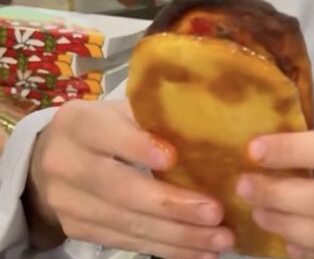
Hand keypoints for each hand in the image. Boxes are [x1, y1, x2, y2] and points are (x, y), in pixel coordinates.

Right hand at [25, 99, 234, 258]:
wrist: (52, 157)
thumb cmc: (106, 127)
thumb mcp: (122, 111)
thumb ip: (154, 118)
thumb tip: (210, 129)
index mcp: (79, 124)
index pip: (108, 135)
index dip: (138, 146)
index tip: (173, 158)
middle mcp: (66, 164)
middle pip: (120, 189)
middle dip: (172, 204)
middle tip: (215, 213)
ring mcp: (69, 203)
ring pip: (128, 223)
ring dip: (178, 235)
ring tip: (219, 239)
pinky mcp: (79, 230)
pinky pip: (127, 242)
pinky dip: (167, 249)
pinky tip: (199, 252)